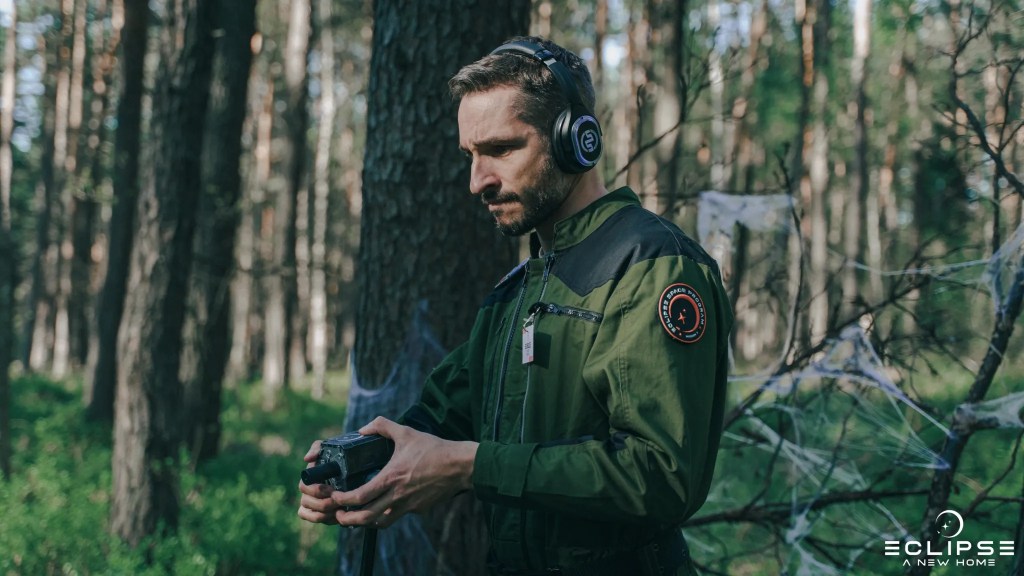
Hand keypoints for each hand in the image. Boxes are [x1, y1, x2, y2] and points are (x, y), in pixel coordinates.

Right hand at [297, 440, 341, 523]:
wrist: (355, 469)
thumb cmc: (339, 458)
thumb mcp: (330, 448)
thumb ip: (317, 448)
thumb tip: (307, 459)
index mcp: (309, 479)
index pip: (304, 486)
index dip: (316, 490)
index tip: (331, 489)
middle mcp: (308, 493)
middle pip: (307, 502)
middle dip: (323, 503)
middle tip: (339, 500)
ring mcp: (313, 505)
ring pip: (312, 514)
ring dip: (326, 513)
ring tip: (340, 508)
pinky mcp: (320, 514)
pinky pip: (316, 519)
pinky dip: (325, 519)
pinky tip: (337, 516)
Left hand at [331, 417, 477, 528]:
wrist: (460, 466)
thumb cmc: (434, 449)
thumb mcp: (406, 432)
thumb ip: (382, 426)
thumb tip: (363, 428)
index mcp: (391, 478)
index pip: (360, 496)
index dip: (342, 499)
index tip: (335, 496)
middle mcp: (397, 496)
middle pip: (365, 518)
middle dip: (347, 519)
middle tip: (339, 514)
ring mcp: (408, 506)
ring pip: (381, 523)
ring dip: (366, 522)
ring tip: (357, 515)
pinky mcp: (418, 509)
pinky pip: (398, 516)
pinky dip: (386, 514)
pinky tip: (385, 506)